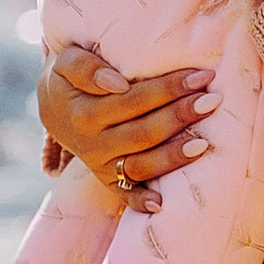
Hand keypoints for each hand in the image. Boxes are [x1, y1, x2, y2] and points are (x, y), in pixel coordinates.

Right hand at [38, 44, 216, 212]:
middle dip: (181, 116)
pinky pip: (125, 194)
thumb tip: (118, 84)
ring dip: (173, 156)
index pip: (134, 99)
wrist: (50, 103)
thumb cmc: (68, 76)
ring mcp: (100, 164)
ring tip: (204, 143)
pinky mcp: (105, 178)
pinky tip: (163, 203)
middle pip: (144, 132)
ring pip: (141, 165)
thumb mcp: (65, 61)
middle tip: (212, 101)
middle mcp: (92, 143)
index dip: (169, 87)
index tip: (201, 75)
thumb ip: (86, 68)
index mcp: (83, 113)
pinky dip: (141, 201)